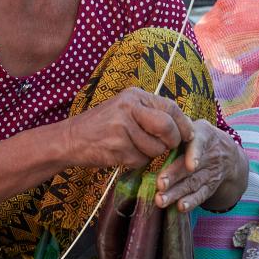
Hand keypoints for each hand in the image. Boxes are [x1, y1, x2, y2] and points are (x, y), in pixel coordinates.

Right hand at [65, 87, 194, 170]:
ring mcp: (122, 126)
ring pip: (155, 148)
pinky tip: (121, 154)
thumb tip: (182, 127)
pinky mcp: (117, 146)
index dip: (184, 124)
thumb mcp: (125, 109)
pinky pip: (140, 160)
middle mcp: (129, 107)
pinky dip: (135, 162)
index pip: (171, 107)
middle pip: (167, 127)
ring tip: (132, 148)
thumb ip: (150, 114)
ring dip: (149, 154)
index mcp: (135, 95)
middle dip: (171, 141)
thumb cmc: (102, 126)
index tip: (188, 136)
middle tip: (165, 147)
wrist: (70, 139)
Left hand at [155, 120, 246, 211]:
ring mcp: (211, 173)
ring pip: (193, 184)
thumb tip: (156, 126)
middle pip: (191, 168)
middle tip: (160, 185)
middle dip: (175, 176)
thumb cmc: (200, 136)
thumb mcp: (195, 126)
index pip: (200, 144)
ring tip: (161, 200)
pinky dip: (191, 202)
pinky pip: (201, 195)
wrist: (227, 152)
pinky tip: (179, 207)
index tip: (191, 166)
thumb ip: (179, 127)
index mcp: (204, 135)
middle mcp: (210, 155)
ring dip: (177, 193)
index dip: (196, 154)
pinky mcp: (210, 187)